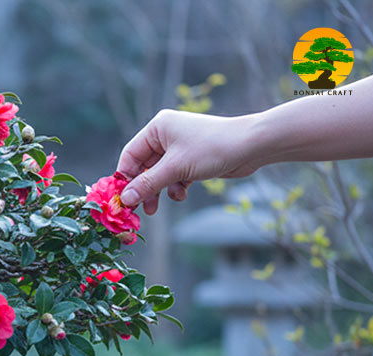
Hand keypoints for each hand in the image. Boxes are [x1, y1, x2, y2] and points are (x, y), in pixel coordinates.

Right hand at [116, 110, 262, 214]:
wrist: (252, 146)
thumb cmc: (211, 149)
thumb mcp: (175, 169)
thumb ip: (147, 184)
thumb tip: (124, 199)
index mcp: (158, 128)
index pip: (130, 154)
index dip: (124, 178)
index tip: (120, 199)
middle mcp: (166, 135)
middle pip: (144, 167)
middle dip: (142, 189)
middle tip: (137, 210)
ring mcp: (180, 148)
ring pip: (159, 174)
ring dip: (157, 191)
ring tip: (154, 209)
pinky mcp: (192, 160)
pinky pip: (174, 176)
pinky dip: (175, 187)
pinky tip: (181, 195)